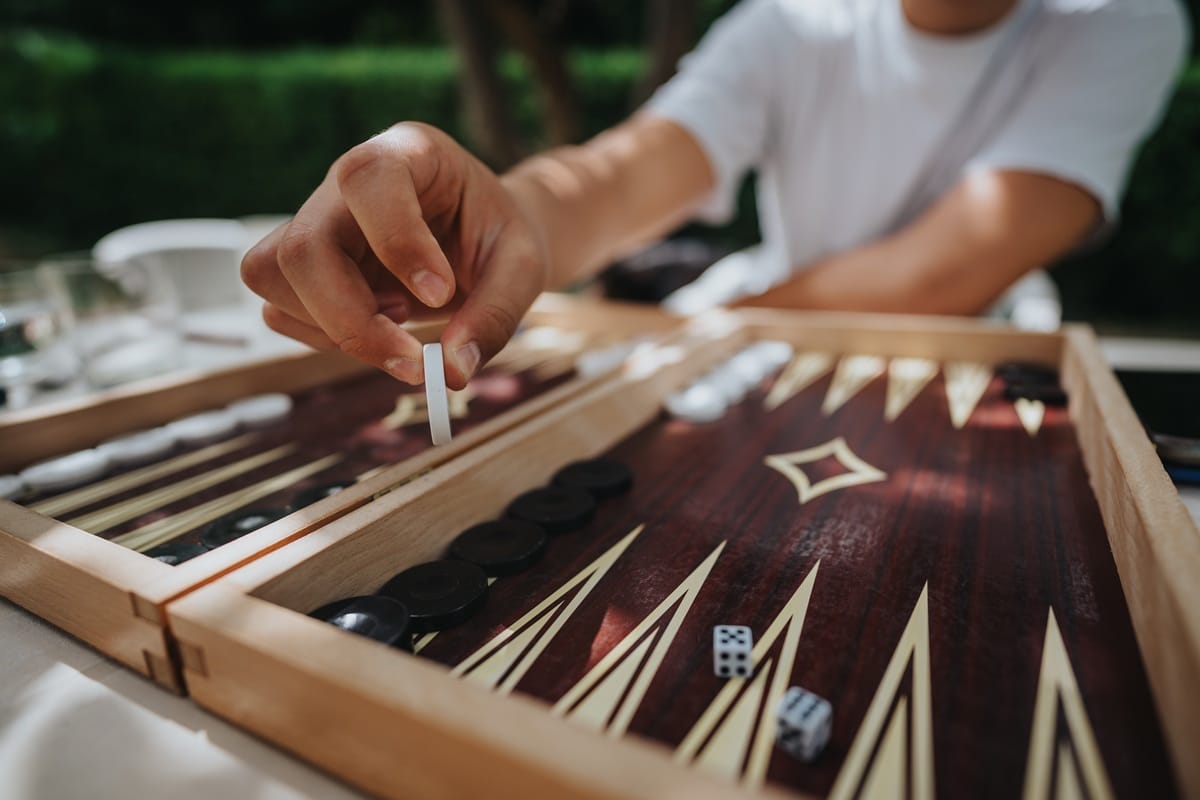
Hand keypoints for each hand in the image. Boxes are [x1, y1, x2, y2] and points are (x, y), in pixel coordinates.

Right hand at [242, 122, 547, 388]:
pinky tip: (378, 328)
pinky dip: (323, 337)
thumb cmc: (500, 238)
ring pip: (273, 274)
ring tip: (399, 323)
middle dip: (353, 317)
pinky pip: (279, 309)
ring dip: (331, 326)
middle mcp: (348, 181)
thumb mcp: (523, 269)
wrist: (485, 238)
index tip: (440, 295)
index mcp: (409, 153)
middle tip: (414, 360)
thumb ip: (495, 315)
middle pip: (304, 245)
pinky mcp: (304, 265)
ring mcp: (318, 220)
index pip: (368, 178)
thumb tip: (451, 371)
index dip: (396, 241)